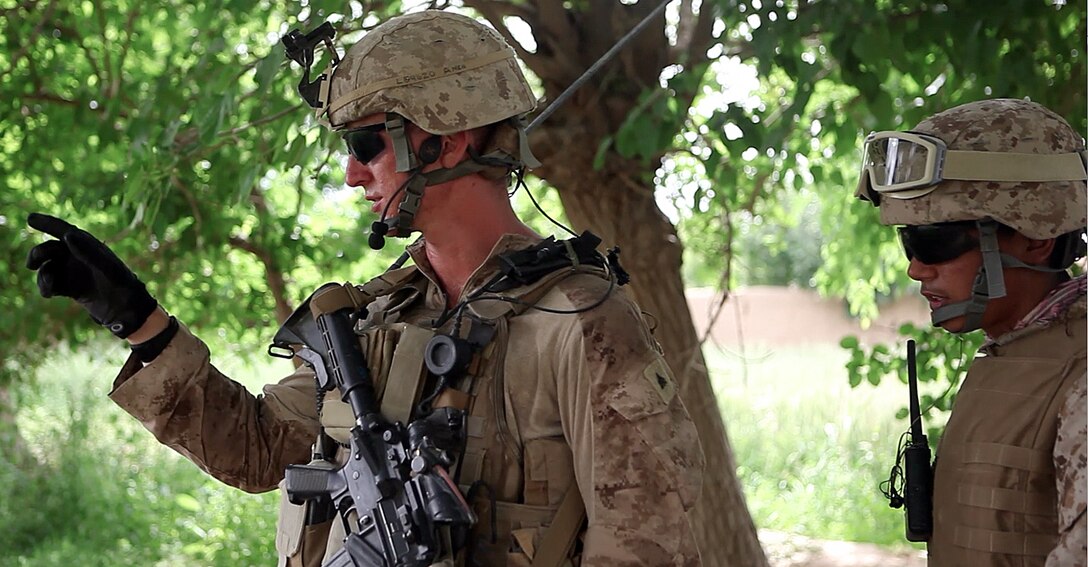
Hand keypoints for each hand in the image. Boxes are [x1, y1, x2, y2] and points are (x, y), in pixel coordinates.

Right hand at [26, 213, 157, 338]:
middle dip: (38, 254)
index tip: (30, 218)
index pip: (64, 230)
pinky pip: (51, 284)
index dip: (47, 223)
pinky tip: (49, 293)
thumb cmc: (121, 284)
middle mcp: (78, 257)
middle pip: (49, 249)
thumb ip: (88, 252)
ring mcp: (73, 272)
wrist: (126, 310)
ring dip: (42, 275)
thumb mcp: (107, 267)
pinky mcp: (70, 289)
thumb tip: (67, 235)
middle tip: (31, 264)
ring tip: (49, 284)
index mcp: (89, 246)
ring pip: (47, 268)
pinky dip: (46, 287)